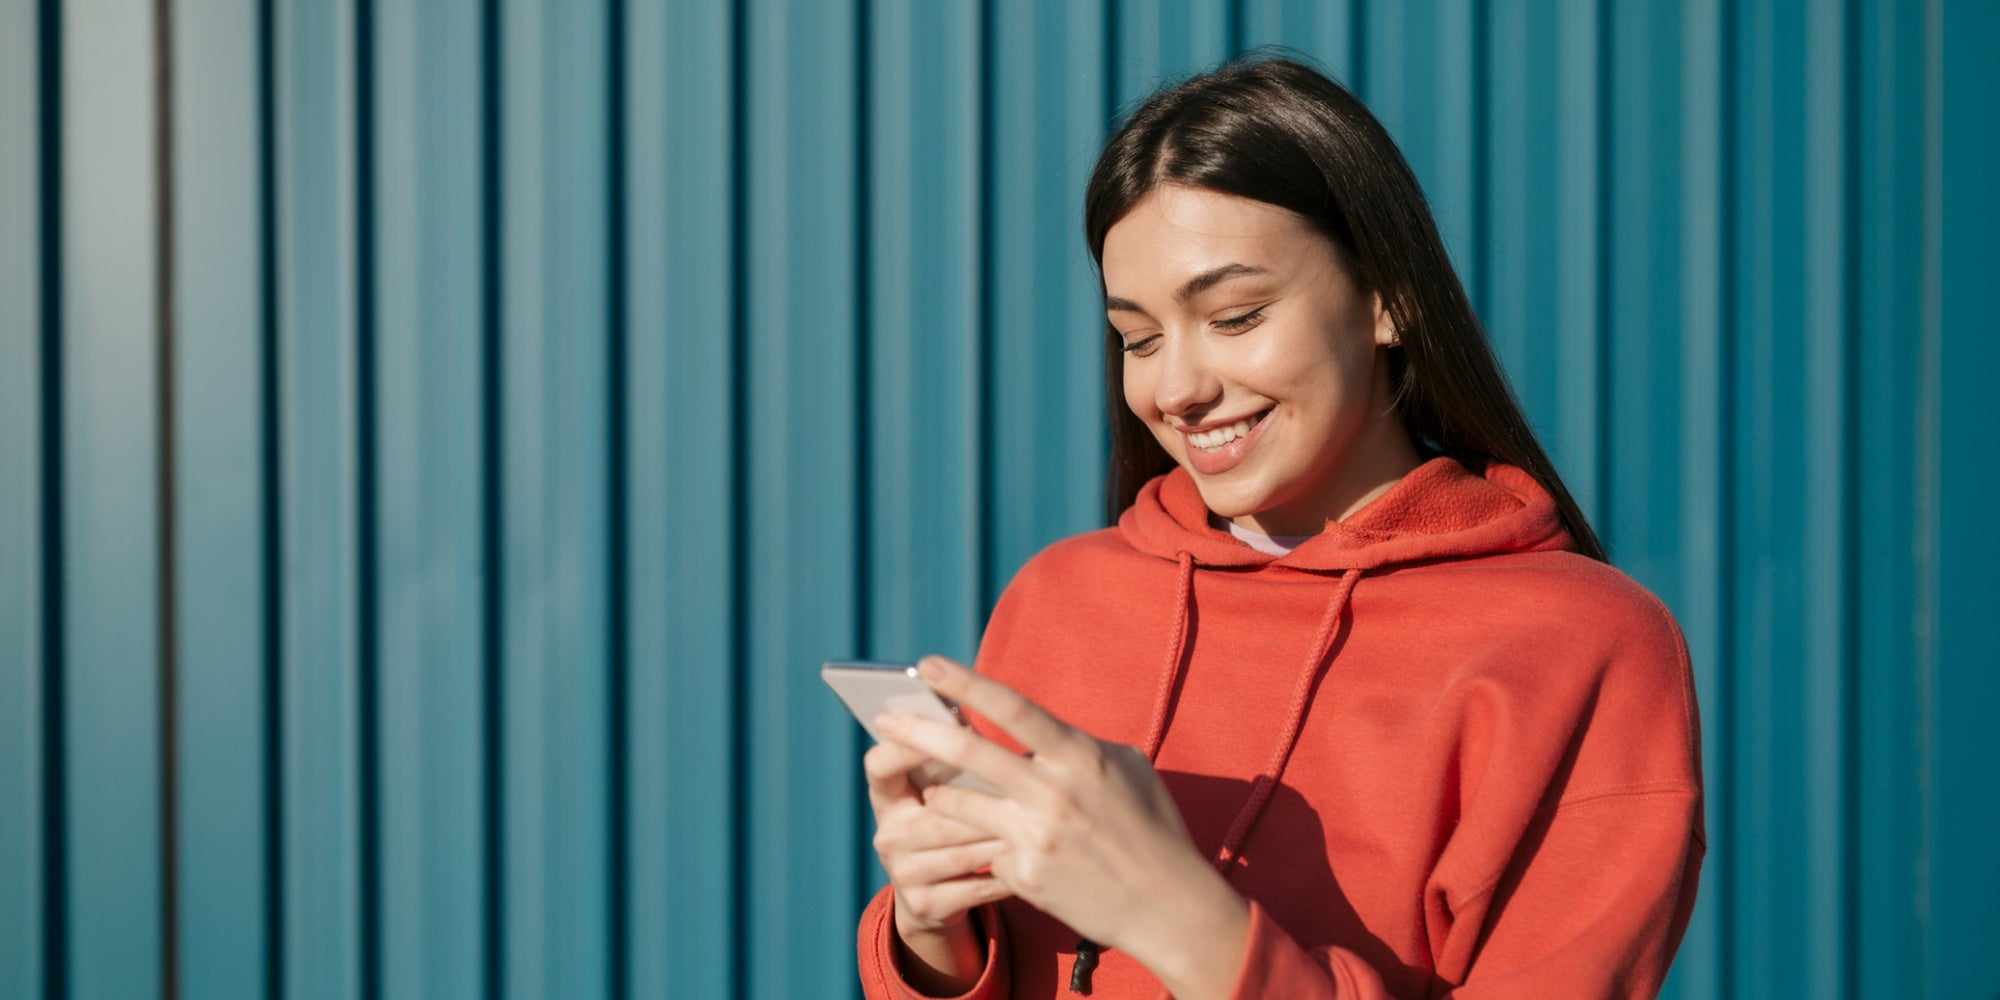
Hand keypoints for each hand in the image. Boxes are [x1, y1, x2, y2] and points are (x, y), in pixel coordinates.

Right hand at [863, 723, 1011, 990]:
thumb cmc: (952, 820)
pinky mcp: (923, 905)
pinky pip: (975, 885)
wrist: (936, 897)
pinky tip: (1030, 861)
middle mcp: (887, 832)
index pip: (879, 763)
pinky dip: (1006, 874)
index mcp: (887, 795)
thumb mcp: (944, 790)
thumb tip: (973, 710)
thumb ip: (953, 758)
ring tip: (1038, 825)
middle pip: (937, 811)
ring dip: (1002, 838)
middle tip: (1024, 788)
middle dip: (984, 802)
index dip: (907, 746)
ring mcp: (902, 872)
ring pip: (961, 850)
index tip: (953, 725)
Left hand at [874, 656, 1251, 998]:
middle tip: (884, 718)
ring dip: (941, 795)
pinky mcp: (1024, 876)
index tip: (926, 665)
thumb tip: (1032, 731)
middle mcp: (1053, 794)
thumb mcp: (1126, 769)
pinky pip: (985, 850)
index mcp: (1080, 757)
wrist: (1168, 906)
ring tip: (935, 790)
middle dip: (917, 731)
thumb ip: (1075, 746)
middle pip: (967, 752)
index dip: (964, 682)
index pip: (1011, 707)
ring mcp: (1035, 838)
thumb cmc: (1152, 828)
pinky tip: (1002, 849)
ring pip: (959, 805)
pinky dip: (987, 845)